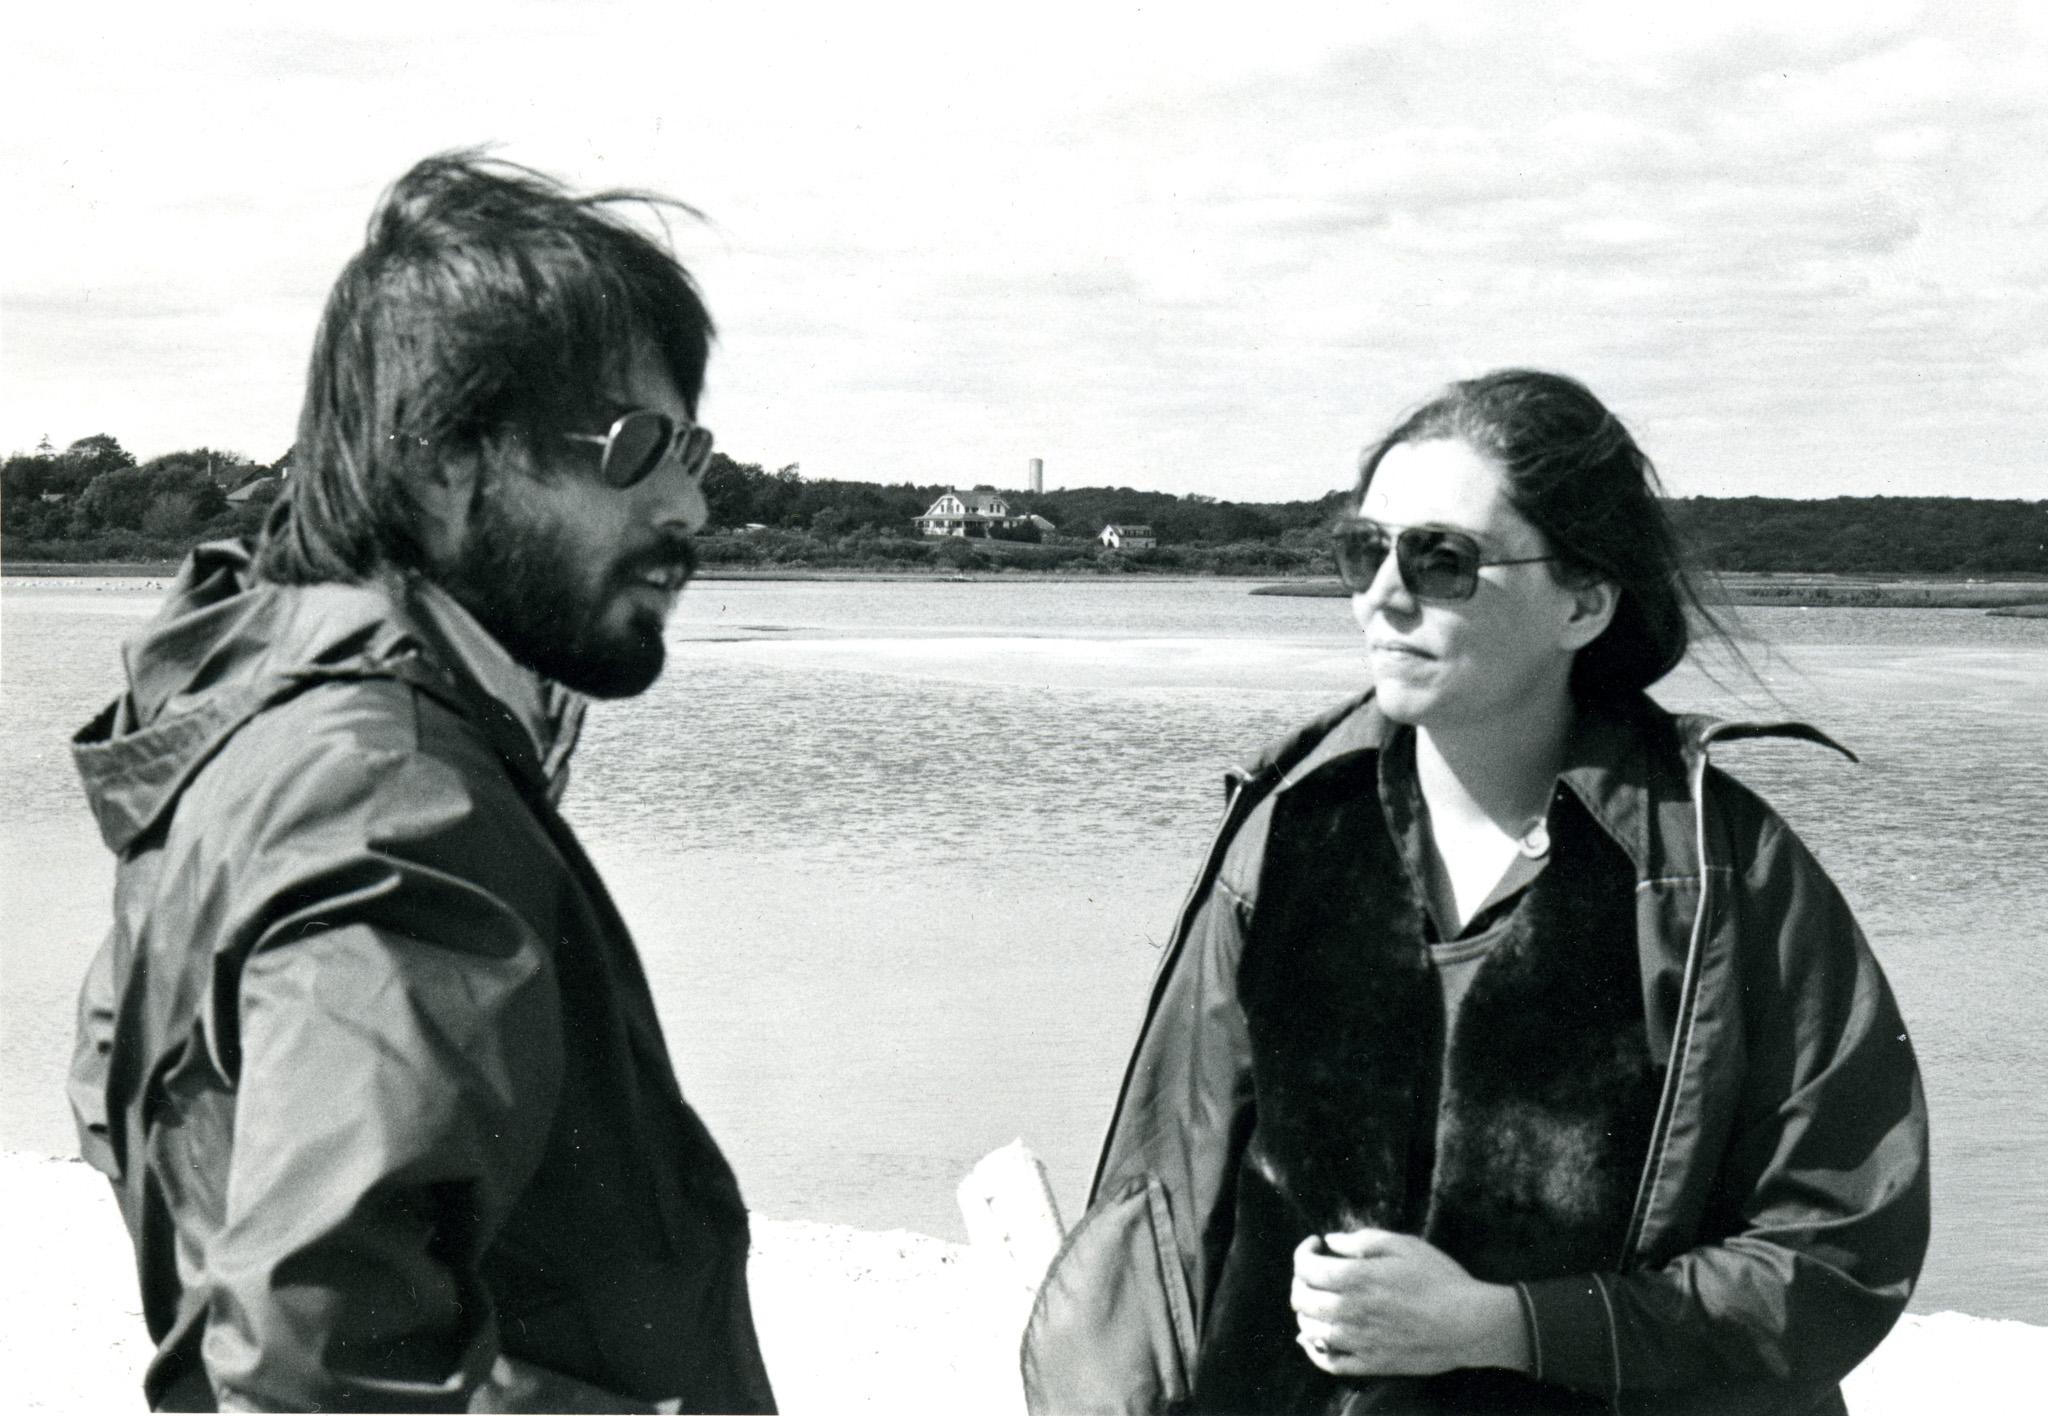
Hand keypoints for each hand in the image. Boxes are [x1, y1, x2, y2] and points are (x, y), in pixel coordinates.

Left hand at [1290, 1228, 1531, 1377]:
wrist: (1469, 1324)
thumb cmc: (1440, 1279)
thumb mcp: (1403, 1245)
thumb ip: (1362, 1240)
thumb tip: (1331, 1242)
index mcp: (1355, 1279)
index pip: (1306, 1267)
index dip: (1304, 1252)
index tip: (1316, 1244)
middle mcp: (1349, 1311)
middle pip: (1301, 1298)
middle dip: (1301, 1280)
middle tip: (1316, 1271)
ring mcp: (1357, 1341)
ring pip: (1309, 1329)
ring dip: (1306, 1311)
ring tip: (1318, 1298)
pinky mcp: (1370, 1364)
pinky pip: (1329, 1361)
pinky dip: (1314, 1349)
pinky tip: (1313, 1338)